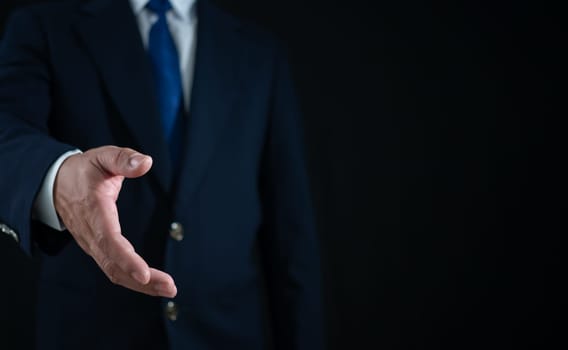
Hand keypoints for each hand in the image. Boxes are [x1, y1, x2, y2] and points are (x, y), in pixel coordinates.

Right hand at [53, 146, 176, 297]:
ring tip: (168, 289)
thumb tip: (146, 162)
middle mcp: (91, 234)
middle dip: (143, 281)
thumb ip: (123, 159)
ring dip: (142, 285)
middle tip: (170, 288)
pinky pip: (114, 270)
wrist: (56, 183)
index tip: (144, 273)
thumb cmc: (84, 170)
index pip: (109, 240)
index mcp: (94, 211)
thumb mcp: (102, 157)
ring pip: (115, 272)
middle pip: (114, 265)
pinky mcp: (98, 249)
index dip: (127, 259)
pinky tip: (154, 284)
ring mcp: (93, 245)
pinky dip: (133, 280)